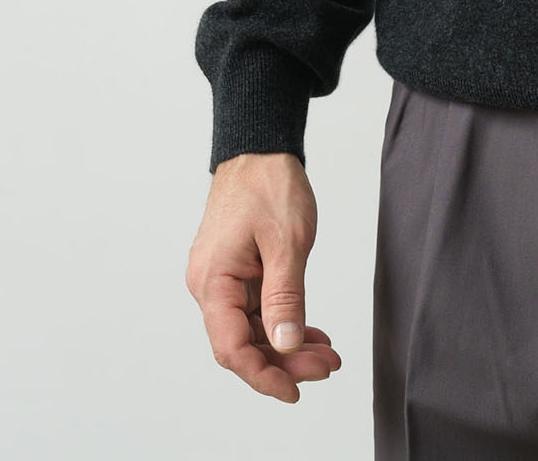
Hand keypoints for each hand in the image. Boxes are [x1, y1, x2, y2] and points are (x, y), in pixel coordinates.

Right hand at [185, 151, 341, 403]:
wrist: (260, 147)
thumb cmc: (269, 184)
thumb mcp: (287, 242)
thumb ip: (285, 297)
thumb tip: (284, 346)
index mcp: (213, 281)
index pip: (232, 348)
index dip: (264, 375)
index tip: (296, 389)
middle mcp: (210, 285)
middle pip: (243, 343)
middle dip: (284, 362)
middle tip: (327, 367)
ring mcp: (222, 279)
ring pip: (253, 329)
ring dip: (287, 345)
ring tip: (326, 354)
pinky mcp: (236, 272)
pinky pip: (257, 310)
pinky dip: (284, 323)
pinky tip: (311, 333)